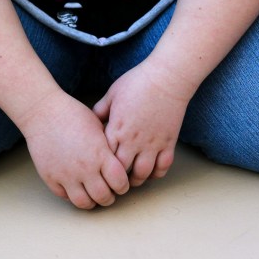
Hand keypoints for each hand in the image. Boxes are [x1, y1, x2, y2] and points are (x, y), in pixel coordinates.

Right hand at [18, 90, 129, 208]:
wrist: (43, 112)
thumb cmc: (72, 114)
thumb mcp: (98, 126)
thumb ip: (109, 147)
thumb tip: (119, 161)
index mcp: (100, 154)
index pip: (119, 182)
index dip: (123, 186)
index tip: (121, 183)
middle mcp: (85, 168)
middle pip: (104, 197)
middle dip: (110, 197)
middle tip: (109, 192)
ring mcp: (66, 175)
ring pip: (84, 203)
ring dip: (92, 202)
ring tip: (93, 194)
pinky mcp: (51, 178)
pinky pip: (65, 197)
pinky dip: (73, 196)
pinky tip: (77, 187)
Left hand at [92, 61, 192, 187]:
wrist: (166, 79)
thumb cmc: (137, 83)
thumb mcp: (112, 94)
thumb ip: (100, 110)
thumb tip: (90, 120)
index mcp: (116, 129)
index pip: (104, 158)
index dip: (100, 166)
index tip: (99, 169)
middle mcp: (133, 141)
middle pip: (121, 172)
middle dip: (116, 179)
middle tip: (113, 179)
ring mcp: (152, 144)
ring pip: (143, 174)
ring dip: (136, 180)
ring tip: (131, 178)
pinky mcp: (168, 143)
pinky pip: (163, 167)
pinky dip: (156, 173)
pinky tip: (151, 171)